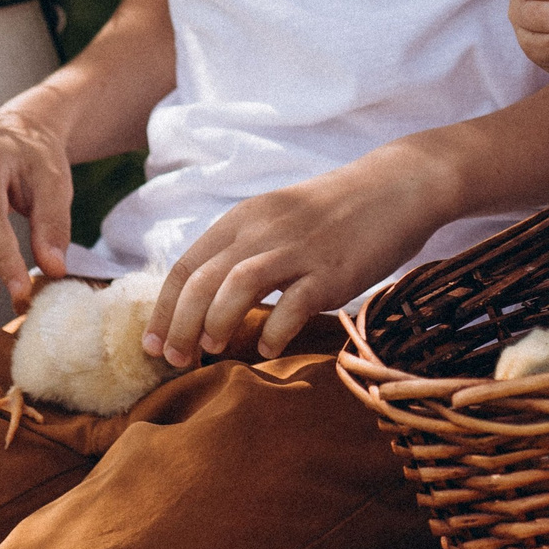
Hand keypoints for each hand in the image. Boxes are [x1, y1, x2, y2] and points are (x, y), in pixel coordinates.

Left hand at [145, 151, 454, 364]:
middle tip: (176, 361)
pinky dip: (272, 332)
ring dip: (215, 324)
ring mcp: (297, 250)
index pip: (184, 267)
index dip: (162, 310)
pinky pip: (292, 306)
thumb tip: (208, 302)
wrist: (395, 187)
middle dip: (179, 327)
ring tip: (213, 351)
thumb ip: (243, 252)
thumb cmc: (334, 213)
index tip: (153, 345)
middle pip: (201, 282)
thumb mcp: (277, 220)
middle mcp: (262, 231)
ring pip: (236, 287)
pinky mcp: (331, 270)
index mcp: (243, 219)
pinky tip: (268, 348)